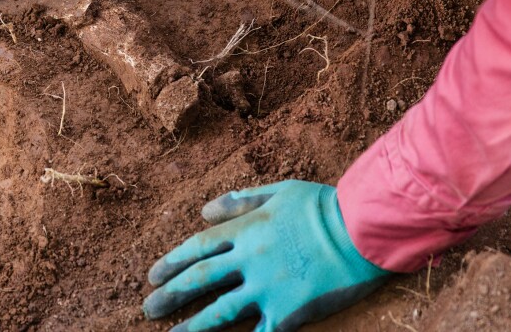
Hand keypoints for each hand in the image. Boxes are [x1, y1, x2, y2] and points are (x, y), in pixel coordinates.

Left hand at [144, 181, 389, 330]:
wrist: (363, 229)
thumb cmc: (324, 206)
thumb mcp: (279, 191)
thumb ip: (240, 200)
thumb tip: (203, 211)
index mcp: (246, 228)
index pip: (197, 247)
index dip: (172, 262)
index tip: (153, 276)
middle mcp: (249, 258)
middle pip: (200, 279)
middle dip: (170, 295)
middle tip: (148, 308)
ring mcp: (267, 287)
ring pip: (220, 311)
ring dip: (192, 326)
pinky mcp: (289, 311)